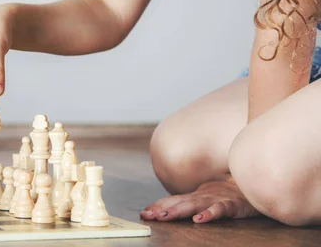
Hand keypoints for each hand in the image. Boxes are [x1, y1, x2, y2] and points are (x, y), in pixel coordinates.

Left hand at [140, 175, 259, 222]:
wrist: (256, 181)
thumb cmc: (230, 192)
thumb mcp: (208, 197)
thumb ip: (191, 203)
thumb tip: (168, 209)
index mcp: (197, 195)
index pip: (173, 200)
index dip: (158, 206)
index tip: (143, 213)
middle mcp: (203, 196)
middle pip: (179, 203)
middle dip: (162, 209)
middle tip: (148, 215)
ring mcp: (217, 199)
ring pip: (195, 205)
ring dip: (178, 211)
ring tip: (165, 217)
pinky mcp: (233, 204)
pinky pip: (220, 209)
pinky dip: (209, 213)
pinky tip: (199, 219)